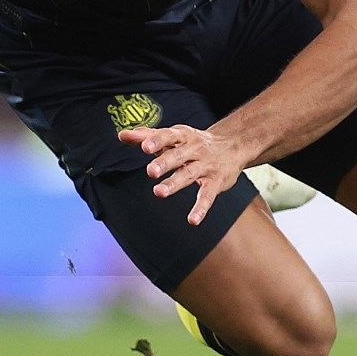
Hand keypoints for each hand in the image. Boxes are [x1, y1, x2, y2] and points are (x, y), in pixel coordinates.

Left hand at [119, 125, 250, 225]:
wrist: (234, 145)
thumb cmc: (195, 142)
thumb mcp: (174, 136)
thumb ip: (147, 136)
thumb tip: (122, 134)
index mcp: (183, 136)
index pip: (169, 136)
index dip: (157, 141)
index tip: (144, 146)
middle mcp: (195, 150)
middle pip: (179, 155)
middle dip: (165, 162)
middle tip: (151, 171)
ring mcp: (206, 166)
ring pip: (189, 174)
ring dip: (175, 183)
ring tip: (159, 192)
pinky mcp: (216, 182)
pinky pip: (208, 196)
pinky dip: (201, 208)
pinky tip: (193, 220)